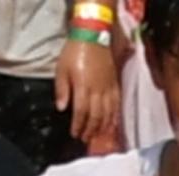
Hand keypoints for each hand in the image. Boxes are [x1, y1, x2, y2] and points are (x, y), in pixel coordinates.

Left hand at [57, 33, 120, 147]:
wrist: (92, 35)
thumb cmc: (74, 51)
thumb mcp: (61, 69)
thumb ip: (62, 90)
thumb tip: (61, 108)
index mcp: (83, 86)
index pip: (81, 112)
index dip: (78, 125)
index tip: (74, 134)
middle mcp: (97, 89)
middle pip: (96, 116)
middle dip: (90, 129)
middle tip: (84, 138)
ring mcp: (108, 87)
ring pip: (107, 112)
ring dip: (101, 126)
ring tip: (96, 135)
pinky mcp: (115, 83)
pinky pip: (116, 104)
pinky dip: (114, 116)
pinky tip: (111, 124)